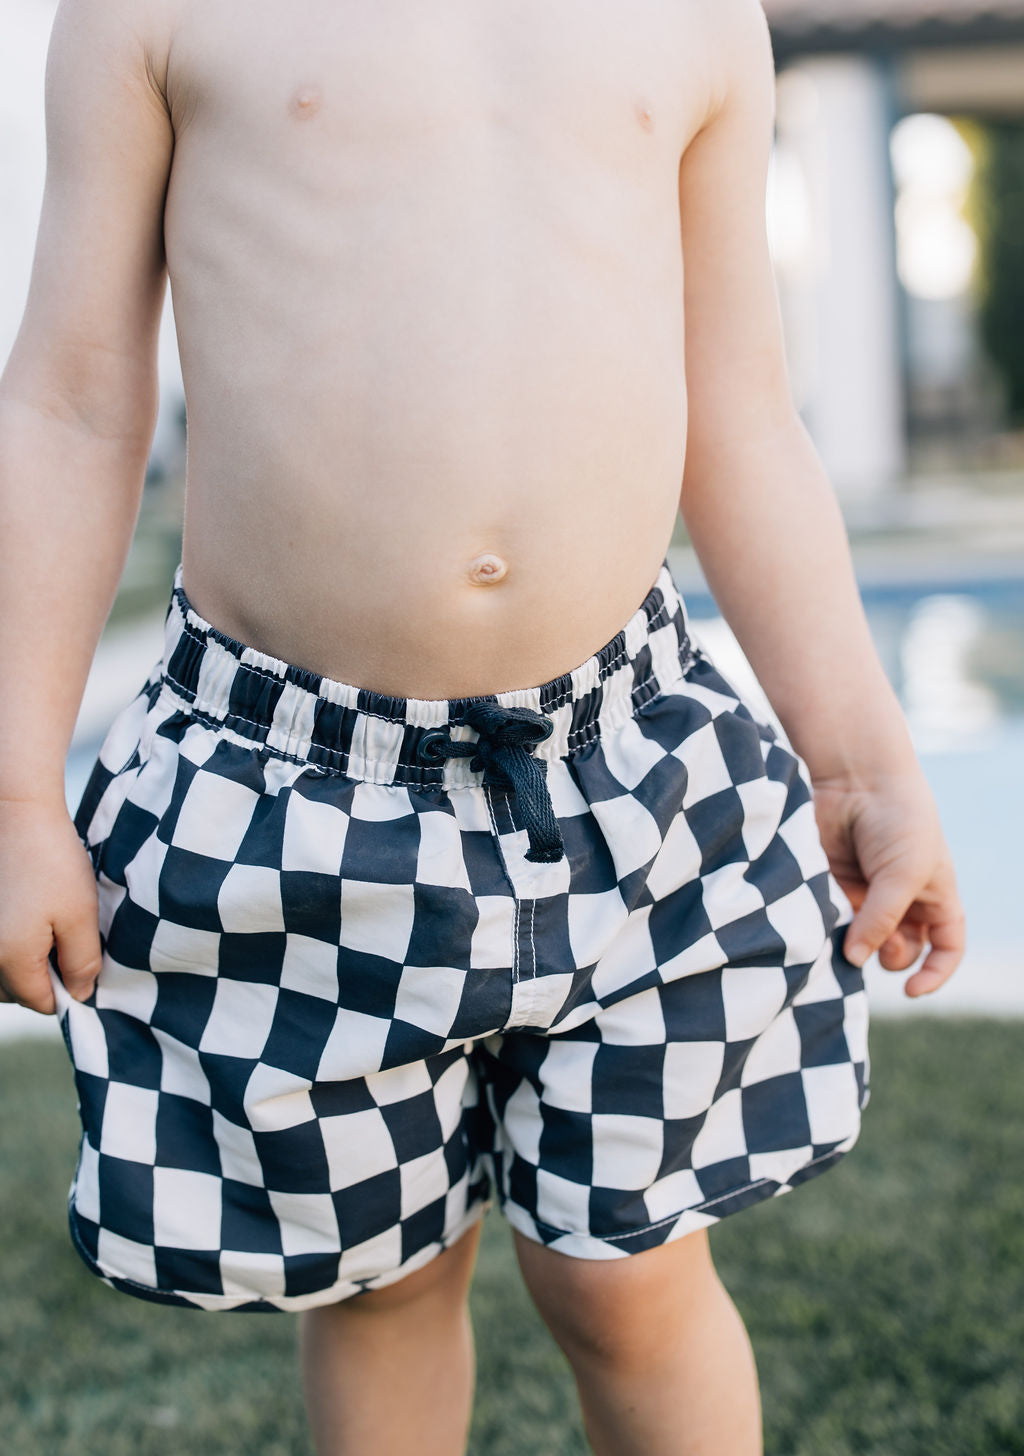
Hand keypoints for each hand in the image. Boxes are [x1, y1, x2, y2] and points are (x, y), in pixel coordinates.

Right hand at [0, 798, 101, 1013]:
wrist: (18, 815)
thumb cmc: (53, 861)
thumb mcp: (81, 915)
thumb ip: (81, 962)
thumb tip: (80, 995)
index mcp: (9, 959)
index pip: (40, 1002)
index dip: (68, 991)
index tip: (82, 966)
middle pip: (15, 993)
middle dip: (42, 980)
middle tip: (65, 945)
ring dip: (21, 966)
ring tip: (46, 932)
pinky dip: (7, 949)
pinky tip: (27, 922)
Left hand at [810, 765, 964, 997]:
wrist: (855, 777)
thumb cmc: (897, 821)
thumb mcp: (903, 875)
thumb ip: (882, 920)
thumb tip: (854, 960)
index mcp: (934, 896)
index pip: (946, 947)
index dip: (935, 973)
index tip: (912, 991)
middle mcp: (901, 899)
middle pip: (899, 950)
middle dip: (886, 957)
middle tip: (869, 942)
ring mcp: (864, 893)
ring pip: (860, 939)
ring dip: (852, 944)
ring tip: (844, 928)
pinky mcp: (832, 884)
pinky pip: (830, 919)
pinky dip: (827, 927)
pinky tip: (823, 918)